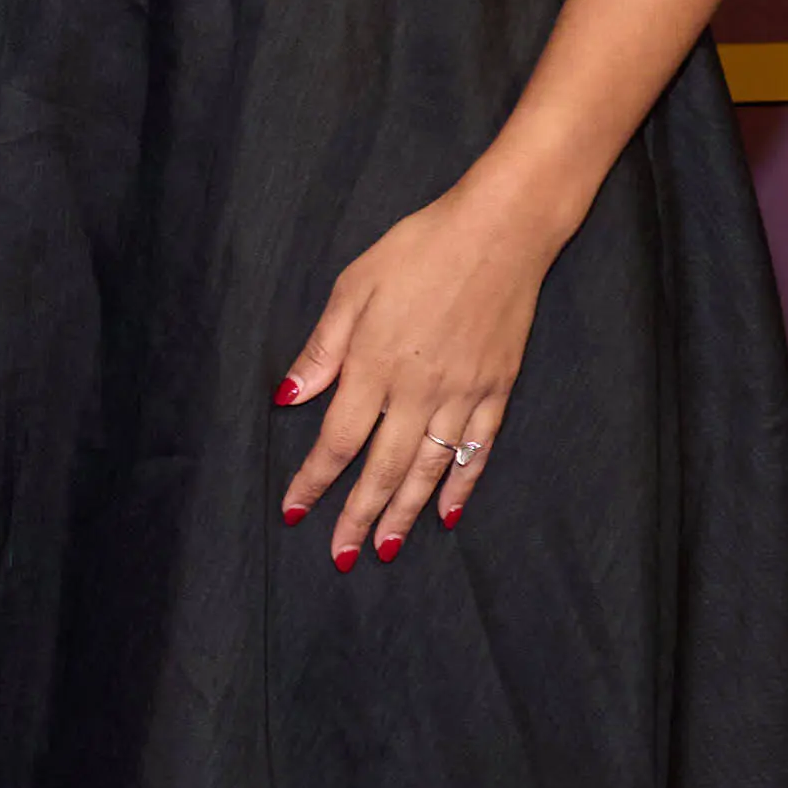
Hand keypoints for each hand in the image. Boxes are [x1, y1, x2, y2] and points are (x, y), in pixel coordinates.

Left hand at [277, 176, 556, 563]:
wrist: (500, 231)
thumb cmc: (418, 249)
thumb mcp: (353, 287)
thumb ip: (323, 349)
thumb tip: (288, 397)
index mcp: (375, 366)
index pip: (337, 441)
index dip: (315, 480)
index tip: (295, 512)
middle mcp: (418, 391)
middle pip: (382, 469)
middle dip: (357, 516)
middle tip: (340, 557)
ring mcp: (462, 394)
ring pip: (428, 469)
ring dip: (405, 514)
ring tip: (385, 549)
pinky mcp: (497, 389)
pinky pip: (477, 449)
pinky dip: (462, 485)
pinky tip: (448, 513)